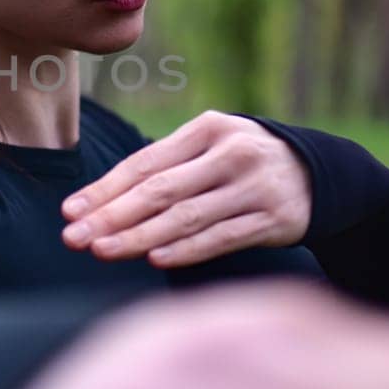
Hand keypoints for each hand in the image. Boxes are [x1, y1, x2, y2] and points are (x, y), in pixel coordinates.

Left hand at [60, 109, 311, 267]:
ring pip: (186, 217)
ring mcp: (254, 186)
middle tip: (73, 238)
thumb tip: (98, 203)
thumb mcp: (208, 148)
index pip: (145, 163)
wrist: (318, 173)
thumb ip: (164, 168)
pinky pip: (222, 238)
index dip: (104, 189)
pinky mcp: (273, 219)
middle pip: (160, 191)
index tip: (69, 212)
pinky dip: (187, 249)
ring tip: (102, 251)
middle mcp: (231, 154)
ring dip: (139, 237)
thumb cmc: (241, 162)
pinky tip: (155, 259)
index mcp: (207, 129)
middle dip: (111, 216)